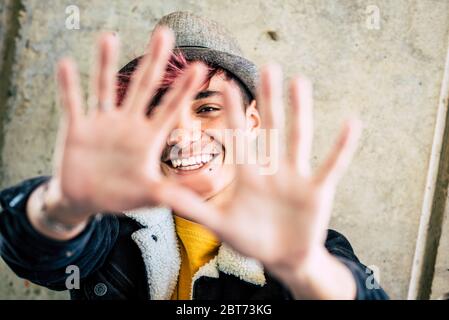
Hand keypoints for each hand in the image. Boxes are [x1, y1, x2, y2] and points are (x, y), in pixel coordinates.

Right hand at [29, 28, 207, 229]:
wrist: (86, 200)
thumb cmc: (123, 196)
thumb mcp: (153, 194)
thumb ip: (180, 191)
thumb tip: (211, 184)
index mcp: (148, 137)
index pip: (169, 109)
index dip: (183, 90)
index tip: (200, 67)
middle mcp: (127, 124)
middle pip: (142, 87)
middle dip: (153, 61)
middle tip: (165, 33)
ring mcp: (102, 123)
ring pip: (105, 87)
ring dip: (105, 64)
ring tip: (110, 37)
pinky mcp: (77, 128)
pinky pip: (72, 104)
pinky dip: (68, 87)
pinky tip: (65, 64)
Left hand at [169, 65, 360, 298]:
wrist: (282, 258)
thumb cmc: (251, 241)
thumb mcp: (221, 225)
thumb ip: (194, 209)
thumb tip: (161, 195)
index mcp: (249, 176)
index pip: (239, 138)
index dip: (231, 112)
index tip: (223, 84)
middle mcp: (272, 170)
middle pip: (271, 129)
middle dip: (268, 99)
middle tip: (268, 66)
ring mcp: (296, 178)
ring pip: (299, 138)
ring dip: (301, 111)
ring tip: (300, 81)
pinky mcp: (318, 191)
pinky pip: (332, 165)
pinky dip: (342, 147)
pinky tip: (352, 123)